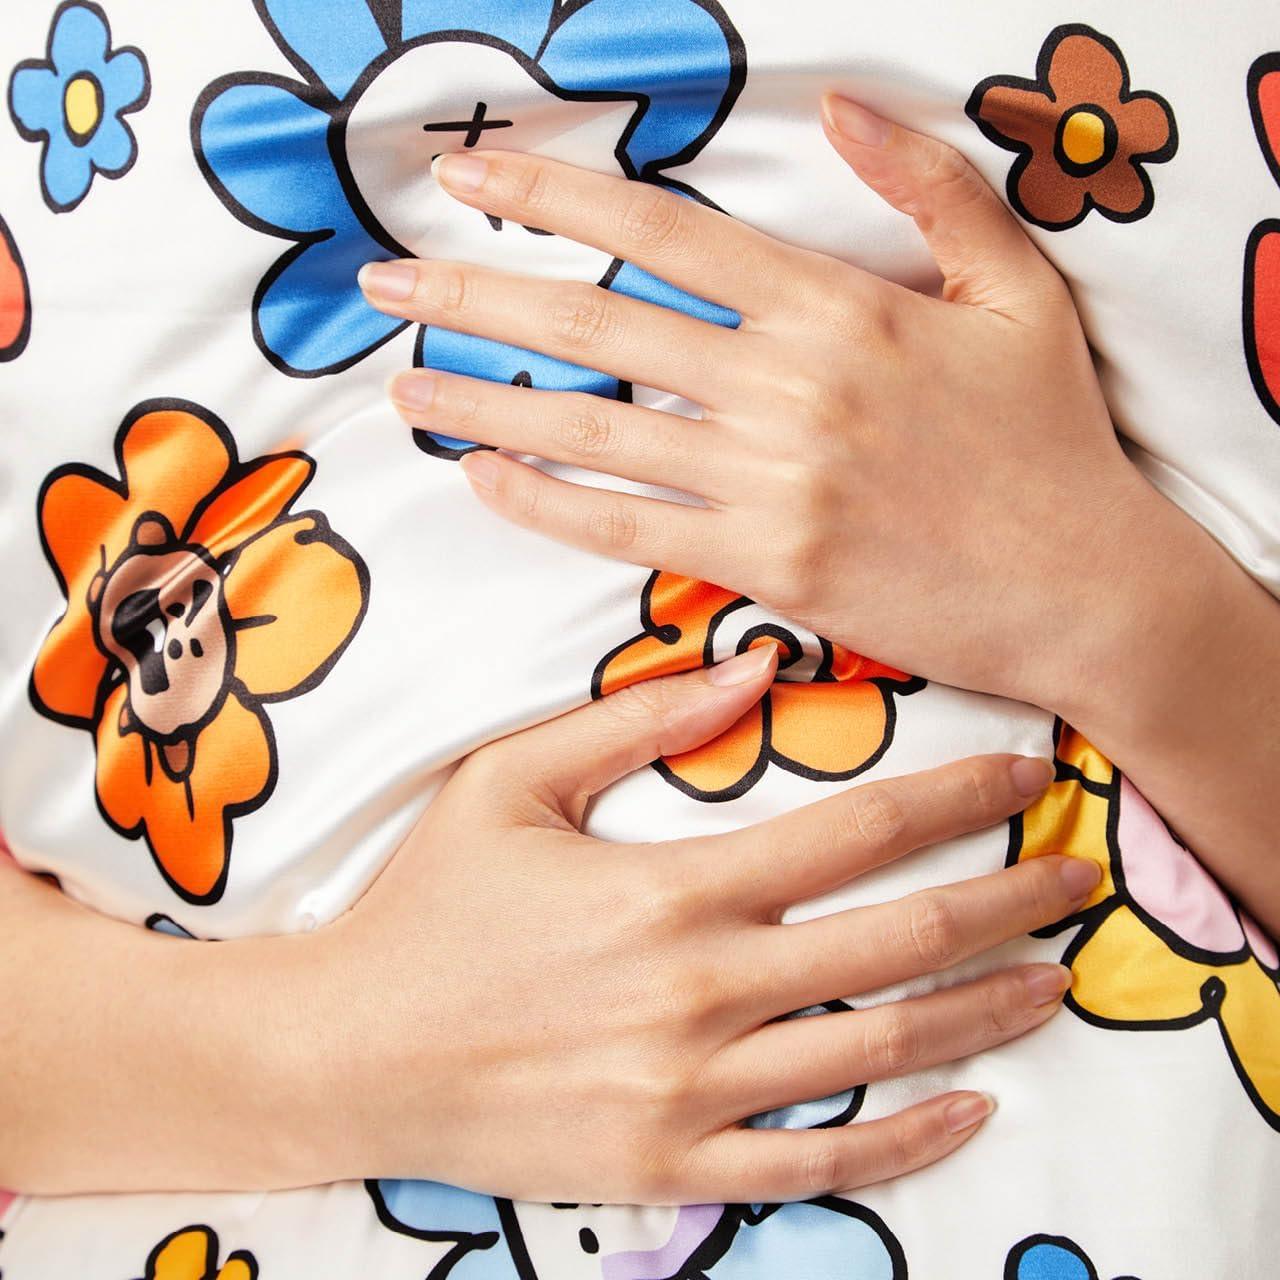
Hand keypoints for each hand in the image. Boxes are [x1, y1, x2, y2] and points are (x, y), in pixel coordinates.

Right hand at [301, 650, 1098, 1203]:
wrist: (351, 1051)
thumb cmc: (431, 907)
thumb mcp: (510, 783)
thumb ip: (633, 722)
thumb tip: (752, 666)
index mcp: (672, 888)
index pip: (856, 830)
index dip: (955, 799)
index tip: (1023, 779)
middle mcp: (704, 991)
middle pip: (900, 940)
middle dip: (1008, 901)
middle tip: (1079, 876)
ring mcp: (695, 1090)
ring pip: (883, 1051)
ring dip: (986, 1011)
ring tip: (1054, 979)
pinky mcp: (673, 1165)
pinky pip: (818, 1160)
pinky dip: (906, 1138)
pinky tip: (970, 1107)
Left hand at [358, 99, 1180, 712]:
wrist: (1082, 588)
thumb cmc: (1049, 441)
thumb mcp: (1014, 289)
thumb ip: (930, 186)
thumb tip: (843, 106)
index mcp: (838, 305)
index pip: (662, 228)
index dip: (552, 195)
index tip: (469, 177)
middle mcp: (786, 387)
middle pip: (596, 325)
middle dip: (475, 296)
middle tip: (384, 279)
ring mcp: (768, 482)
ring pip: (591, 430)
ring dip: (482, 403)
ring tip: (402, 384)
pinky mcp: (763, 566)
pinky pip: (625, 527)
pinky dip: (545, 502)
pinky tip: (482, 477)